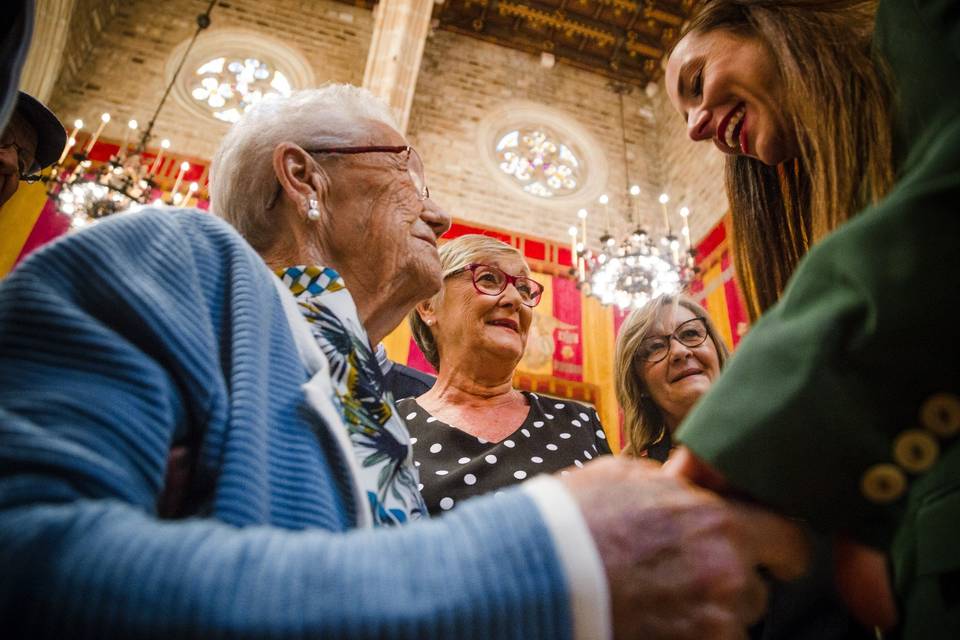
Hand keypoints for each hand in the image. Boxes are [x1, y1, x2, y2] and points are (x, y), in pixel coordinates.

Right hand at [561, 456, 808, 639]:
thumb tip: (694, 476)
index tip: (765, 550)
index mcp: (719, 521)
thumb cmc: (575, 519)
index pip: (790, 538)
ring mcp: (712, 622)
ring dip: (709, 613)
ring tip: (662, 599)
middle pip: (758, 588)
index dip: (776, 545)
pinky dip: (691, 634)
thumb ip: (675, 480)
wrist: (534, 572)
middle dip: (731, 581)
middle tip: (689, 574)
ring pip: (734, 623)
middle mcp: (727, 574)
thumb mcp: (626, 475)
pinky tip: (655, 619)